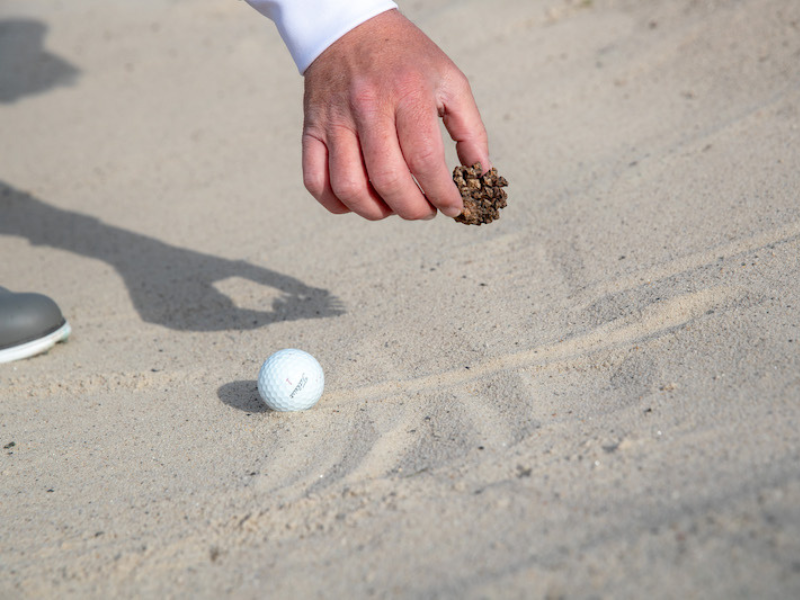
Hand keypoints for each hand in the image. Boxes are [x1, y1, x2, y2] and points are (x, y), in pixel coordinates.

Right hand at [302, 10, 489, 220]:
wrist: (349, 27)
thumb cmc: (406, 58)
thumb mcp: (449, 80)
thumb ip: (471, 129)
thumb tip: (482, 173)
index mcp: (407, 93)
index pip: (424, 161)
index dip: (442, 194)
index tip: (454, 208)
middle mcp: (368, 107)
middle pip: (388, 180)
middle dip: (413, 209)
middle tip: (425, 210)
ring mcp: (335, 120)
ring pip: (350, 187)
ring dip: (376, 211)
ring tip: (393, 207)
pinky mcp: (312, 129)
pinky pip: (315, 181)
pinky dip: (337, 203)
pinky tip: (360, 201)